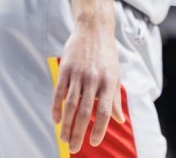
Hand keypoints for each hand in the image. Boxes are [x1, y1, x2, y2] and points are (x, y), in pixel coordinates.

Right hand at [51, 22, 125, 152]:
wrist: (94, 30)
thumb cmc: (107, 55)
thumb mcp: (115, 74)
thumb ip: (115, 98)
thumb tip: (119, 120)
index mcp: (109, 82)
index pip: (105, 111)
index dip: (100, 129)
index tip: (94, 142)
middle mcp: (94, 79)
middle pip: (85, 112)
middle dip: (79, 132)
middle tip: (74, 148)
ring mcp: (79, 74)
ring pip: (70, 105)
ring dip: (66, 125)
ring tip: (64, 139)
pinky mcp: (66, 69)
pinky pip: (59, 93)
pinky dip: (56, 108)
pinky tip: (56, 120)